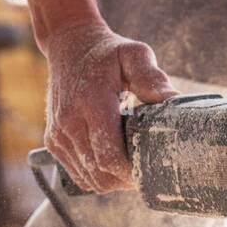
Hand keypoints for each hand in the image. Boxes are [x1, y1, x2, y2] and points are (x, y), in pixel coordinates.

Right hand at [26, 0, 177, 192]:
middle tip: (145, 170)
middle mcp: (70, 122)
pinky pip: (77, 174)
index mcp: (92, 102)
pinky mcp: (53, 141)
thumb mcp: (134, 54)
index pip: (109, 157)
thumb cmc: (108, 53)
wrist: (69, 45)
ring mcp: (59, 133)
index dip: (132, 172)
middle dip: (125, 180)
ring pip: (89, 179)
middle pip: (100, 174)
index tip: (150, 167)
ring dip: (112, 181)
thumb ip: (151, 77)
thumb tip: (174, 100)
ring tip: (129, 165)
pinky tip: (111, 162)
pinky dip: (96, 175)